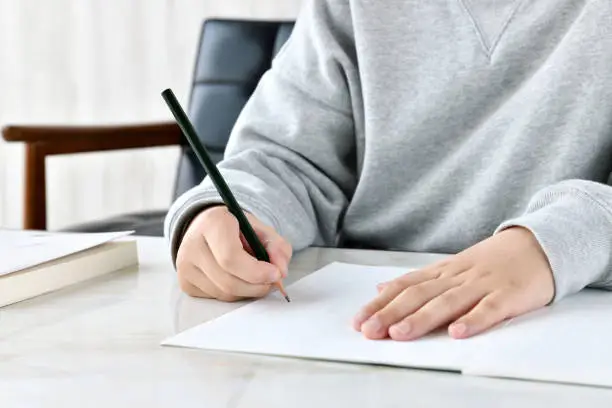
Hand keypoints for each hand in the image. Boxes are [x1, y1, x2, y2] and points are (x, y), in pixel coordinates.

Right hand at [175, 206, 291, 301]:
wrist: (205, 227)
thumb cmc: (235, 228)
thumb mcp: (260, 229)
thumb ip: (277, 247)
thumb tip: (282, 271)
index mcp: (212, 224)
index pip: (230, 257)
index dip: (256, 271)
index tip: (275, 274)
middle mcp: (193, 245)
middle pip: (228, 281)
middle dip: (257, 286)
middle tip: (272, 281)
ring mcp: (185, 266)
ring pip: (224, 293)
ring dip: (248, 291)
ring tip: (255, 276)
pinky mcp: (185, 282)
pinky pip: (217, 297)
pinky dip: (235, 293)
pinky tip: (237, 278)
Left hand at [352, 227, 553, 339]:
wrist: (538, 244)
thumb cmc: (490, 261)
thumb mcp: (449, 267)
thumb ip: (417, 280)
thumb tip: (380, 288)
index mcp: (442, 272)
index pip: (404, 286)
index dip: (380, 304)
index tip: (358, 320)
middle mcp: (457, 276)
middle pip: (419, 295)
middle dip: (391, 314)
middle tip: (369, 331)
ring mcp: (482, 284)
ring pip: (447, 302)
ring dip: (422, 318)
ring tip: (400, 334)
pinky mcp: (508, 295)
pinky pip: (489, 309)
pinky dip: (473, 321)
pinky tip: (457, 333)